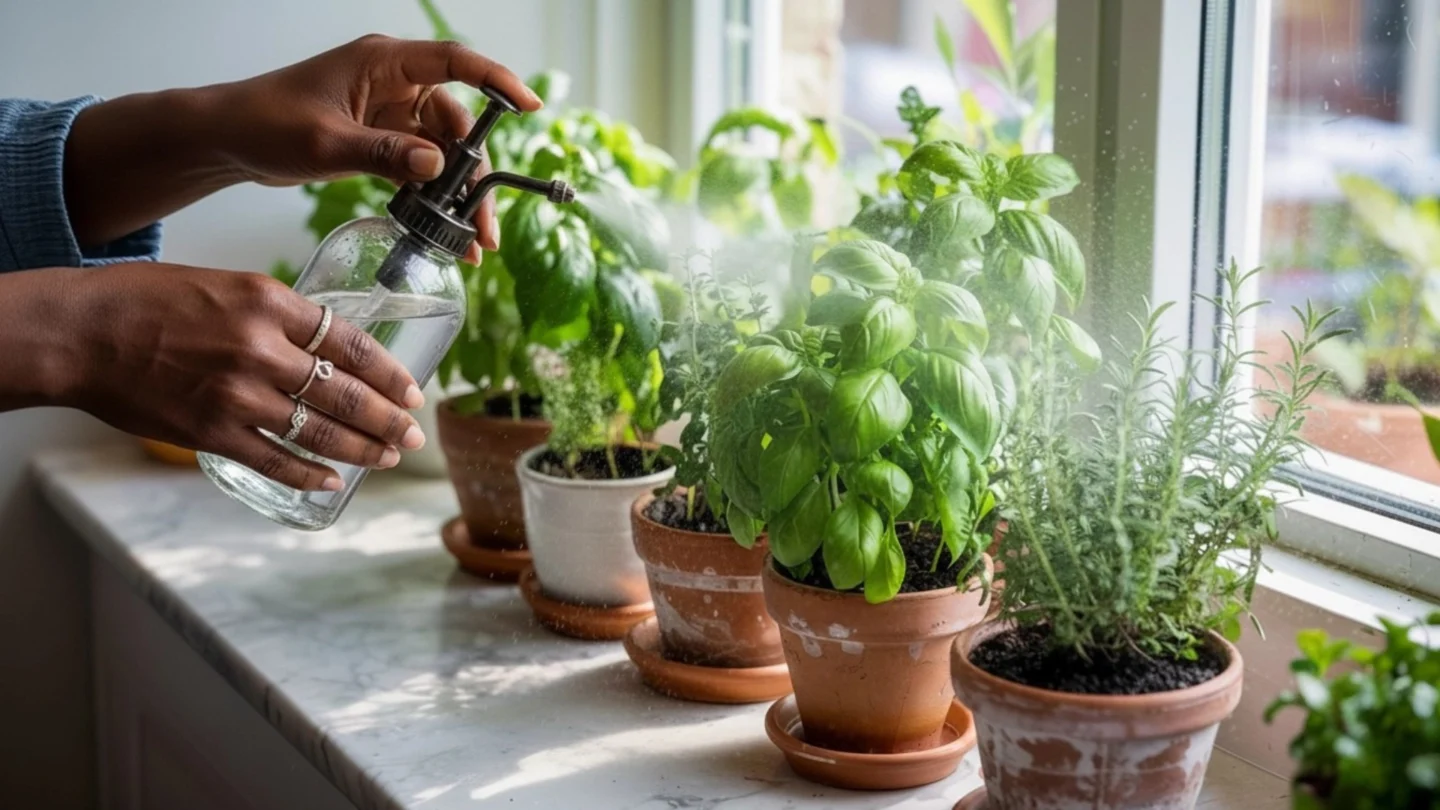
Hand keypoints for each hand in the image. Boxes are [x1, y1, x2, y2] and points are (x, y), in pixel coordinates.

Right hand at [57, 263, 428, 490]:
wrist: (81, 333)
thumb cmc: (148, 301)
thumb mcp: (228, 284)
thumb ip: (279, 314)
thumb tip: (327, 344)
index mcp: (269, 303)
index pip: (352, 343)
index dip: (391, 373)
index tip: (413, 389)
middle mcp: (260, 349)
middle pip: (347, 394)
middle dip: (389, 419)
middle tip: (413, 433)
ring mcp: (236, 395)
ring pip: (319, 432)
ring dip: (362, 450)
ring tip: (387, 457)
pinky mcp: (210, 432)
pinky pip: (275, 460)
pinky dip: (309, 475)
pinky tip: (332, 481)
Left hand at [217, 35, 542, 255]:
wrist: (226, 140)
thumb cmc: (264, 122)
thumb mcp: (324, 143)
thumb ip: (383, 154)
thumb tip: (435, 164)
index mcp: (383, 64)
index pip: (454, 61)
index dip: (496, 81)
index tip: (528, 106)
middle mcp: (394, 84)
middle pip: (457, 124)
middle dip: (476, 175)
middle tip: (485, 223)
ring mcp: (390, 114)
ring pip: (444, 153)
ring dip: (458, 196)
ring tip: (469, 242)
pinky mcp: (381, 141)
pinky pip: (421, 168)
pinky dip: (433, 199)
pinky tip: (442, 233)